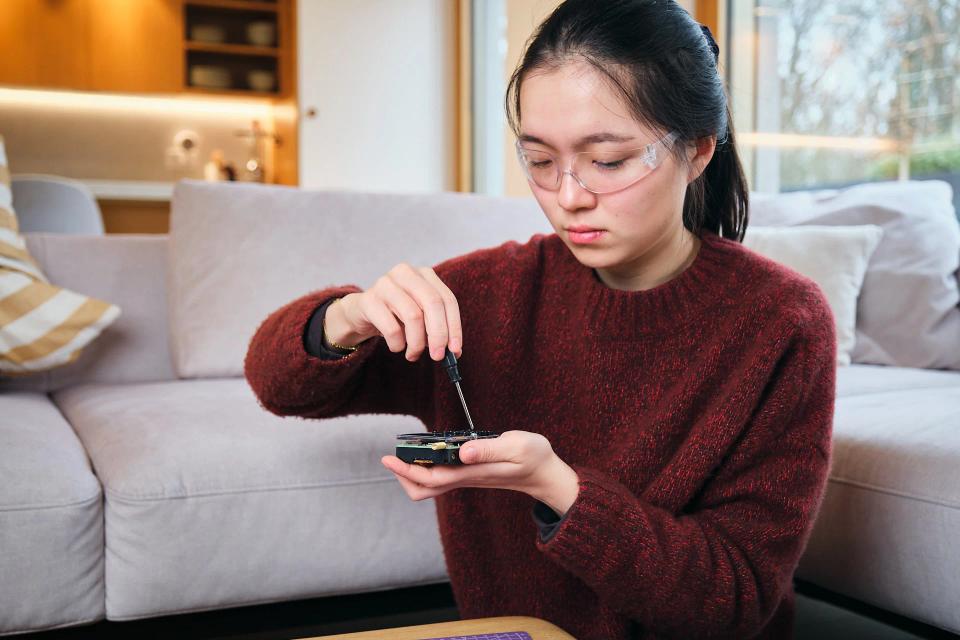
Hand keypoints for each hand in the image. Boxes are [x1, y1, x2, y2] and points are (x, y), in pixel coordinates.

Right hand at [324, 263, 460, 360]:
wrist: (360, 313)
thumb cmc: (396, 315)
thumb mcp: (420, 318)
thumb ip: (438, 329)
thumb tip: (455, 351)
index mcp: (424, 274)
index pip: (447, 300)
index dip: (454, 326)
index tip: (456, 350)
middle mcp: (405, 273)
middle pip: (433, 303)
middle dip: (438, 335)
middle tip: (438, 356)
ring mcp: (385, 283)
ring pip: (413, 316)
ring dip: (416, 343)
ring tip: (413, 354)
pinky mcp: (368, 299)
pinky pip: (391, 327)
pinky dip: (398, 343)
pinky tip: (397, 347)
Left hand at [381, 431, 580, 515]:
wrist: (545, 473)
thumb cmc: (534, 457)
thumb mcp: (517, 446)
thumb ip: (489, 449)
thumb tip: (463, 451)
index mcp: (472, 472)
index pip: (432, 477)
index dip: (407, 470)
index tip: (390, 458)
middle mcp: (465, 478)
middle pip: (424, 488)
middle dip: (404, 475)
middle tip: (392, 456)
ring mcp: (467, 477)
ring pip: (430, 484)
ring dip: (413, 471)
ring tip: (404, 451)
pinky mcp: (469, 472)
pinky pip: (440, 476)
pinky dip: (427, 465)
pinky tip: (426, 450)